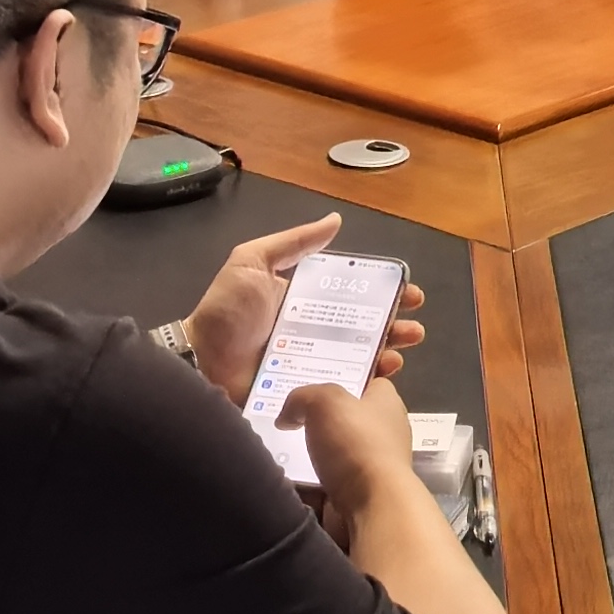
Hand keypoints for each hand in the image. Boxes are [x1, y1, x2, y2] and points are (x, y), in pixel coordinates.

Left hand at [182, 218, 427, 405]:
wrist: (199, 362)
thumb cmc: (226, 311)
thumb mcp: (252, 262)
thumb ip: (292, 244)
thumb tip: (334, 221)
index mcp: (302, 302)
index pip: (352, 297)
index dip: (383, 295)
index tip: (410, 294)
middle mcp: (311, 332)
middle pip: (362, 329)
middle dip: (393, 327)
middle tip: (415, 328)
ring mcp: (309, 364)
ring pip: (357, 358)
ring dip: (385, 354)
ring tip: (402, 352)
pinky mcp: (304, 391)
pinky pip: (339, 387)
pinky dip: (364, 382)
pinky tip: (380, 376)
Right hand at [282, 371, 426, 546]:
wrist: (372, 508)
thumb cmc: (357, 444)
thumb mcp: (326, 400)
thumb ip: (302, 397)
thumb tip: (288, 416)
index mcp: (386, 403)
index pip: (368, 379)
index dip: (343, 374)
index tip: (313, 377)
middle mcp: (382, 433)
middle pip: (341, 418)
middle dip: (312, 418)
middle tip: (280, 412)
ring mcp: (368, 467)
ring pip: (327, 453)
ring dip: (302, 452)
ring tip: (269, 445)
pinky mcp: (354, 496)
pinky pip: (319, 483)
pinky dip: (301, 482)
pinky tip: (277, 476)